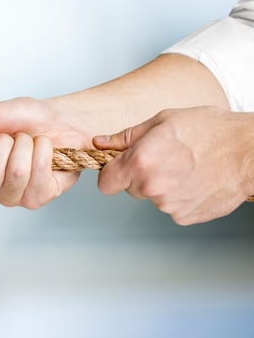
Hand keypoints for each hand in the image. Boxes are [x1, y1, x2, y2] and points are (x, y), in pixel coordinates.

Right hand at [0, 97, 90, 207]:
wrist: (58, 120)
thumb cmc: (22, 119)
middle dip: (3, 144)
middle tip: (10, 137)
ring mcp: (11, 197)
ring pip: (16, 173)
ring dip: (25, 146)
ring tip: (28, 142)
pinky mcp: (36, 199)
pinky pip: (38, 174)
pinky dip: (43, 152)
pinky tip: (43, 150)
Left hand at [94, 107, 253, 224]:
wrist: (247, 151)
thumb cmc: (208, 130)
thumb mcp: (161, 121)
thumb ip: (125, 137)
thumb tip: (99, 143)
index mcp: (139, 163)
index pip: (105, 183)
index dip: (112, 174)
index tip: (121, 167)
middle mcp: (151, 188)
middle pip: (130, 189)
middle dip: (140, 177)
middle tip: (165, 159)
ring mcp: (168, 206)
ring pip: (153, 198)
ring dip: (162, 186)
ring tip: (185, 167)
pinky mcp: (185, 217)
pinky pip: (172, 208)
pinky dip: (180, 197)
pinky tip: (195, 180)